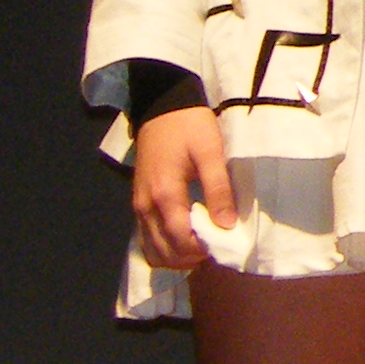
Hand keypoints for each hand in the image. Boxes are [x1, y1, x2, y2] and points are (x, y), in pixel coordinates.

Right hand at [132, 103, 237, 270]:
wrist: (162, 106)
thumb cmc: (190, 126)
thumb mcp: (211, 152)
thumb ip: (219, 189)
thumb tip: (227, 225)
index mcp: (164, 194)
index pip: (180, 239)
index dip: (202, 249)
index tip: (225, 245)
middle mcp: (145, 207)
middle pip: (163, 251)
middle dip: (190, 257)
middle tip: (216, 247)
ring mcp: (138, 207)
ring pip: (152, 249)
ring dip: (176, 256)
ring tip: (203, 245)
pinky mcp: (138, 203)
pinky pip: (146, 238)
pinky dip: (164, 247)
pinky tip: (185, 239)